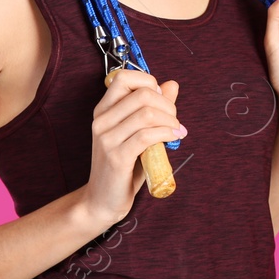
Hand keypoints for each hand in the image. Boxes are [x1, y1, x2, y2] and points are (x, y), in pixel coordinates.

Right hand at [81, 68, 183, 225]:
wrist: (102, 200)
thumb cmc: (123, 165)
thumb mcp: (138, 132)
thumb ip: (154, 107)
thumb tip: (172, 84)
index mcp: (104, 109)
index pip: (124, 77)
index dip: (149, 82)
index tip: (161, 100)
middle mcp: (101, 120)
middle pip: (142, 94)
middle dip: (167, 105)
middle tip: (175, 120)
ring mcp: (106, 139)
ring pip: (147, 113)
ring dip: (170, 121)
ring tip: (177, 131)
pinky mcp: (116, 157)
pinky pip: (147, 135)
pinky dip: (167, 133)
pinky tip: (174, 138)